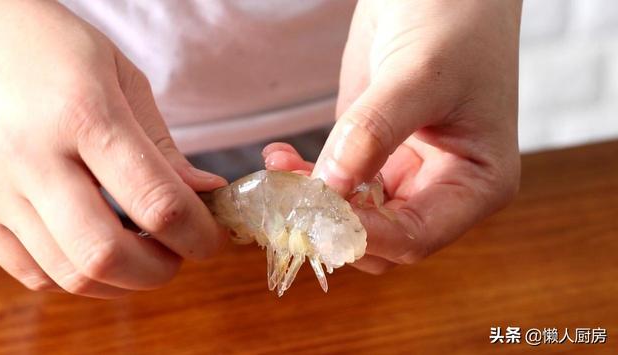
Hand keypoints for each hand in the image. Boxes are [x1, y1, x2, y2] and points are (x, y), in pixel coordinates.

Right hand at [0, 1, 226, 297]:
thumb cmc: (58, 51)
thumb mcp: (123, 80)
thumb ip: (163, 146)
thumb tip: (206, 194)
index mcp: (84, 115)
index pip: (157, 202)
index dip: (198, 234)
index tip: (210, 236)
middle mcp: (31, 158)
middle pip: (106, 254)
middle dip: (161, 270)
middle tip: (180, 252)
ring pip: (69, 274)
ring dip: (123, 279)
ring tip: (143, 252)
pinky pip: (33, 273)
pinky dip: (78, 276)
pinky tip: (97, 250)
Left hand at [265, 0, 521, 273]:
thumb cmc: (454, 20)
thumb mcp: (420, 75)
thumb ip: (375, 132)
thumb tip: (330, 188)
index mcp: (476, 183)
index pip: (417, 236)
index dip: (366, 236)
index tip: (318, 214)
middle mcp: (439, 188)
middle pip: (380, 240)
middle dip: (331, 227)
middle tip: (288, 204)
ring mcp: (401, 171)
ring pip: (350, 218)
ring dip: (310, 206)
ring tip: (277, 175)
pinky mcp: (369, 153)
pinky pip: (334, 186)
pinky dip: (305, 180)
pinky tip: (280, 158)